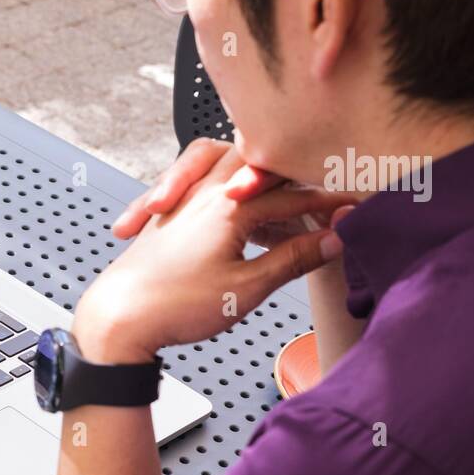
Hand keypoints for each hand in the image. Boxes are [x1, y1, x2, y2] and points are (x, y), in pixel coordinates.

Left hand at [74, 141, 354, 363]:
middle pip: (259, 159)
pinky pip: (197, 177)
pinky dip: (219, 178)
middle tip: (324, 183)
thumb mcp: (246, 287)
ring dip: (251, 167)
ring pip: (221, 157)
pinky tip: (230, 198)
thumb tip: (334, 240)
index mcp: (229, 204)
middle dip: (293, 170)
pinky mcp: (168, 211)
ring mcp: (183, 197)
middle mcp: (204, 191)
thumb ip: (294, 259)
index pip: (294, 195)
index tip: (356, 211)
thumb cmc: (174, 305)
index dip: (329, 204)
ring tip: (275, 183)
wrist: (117, 317)